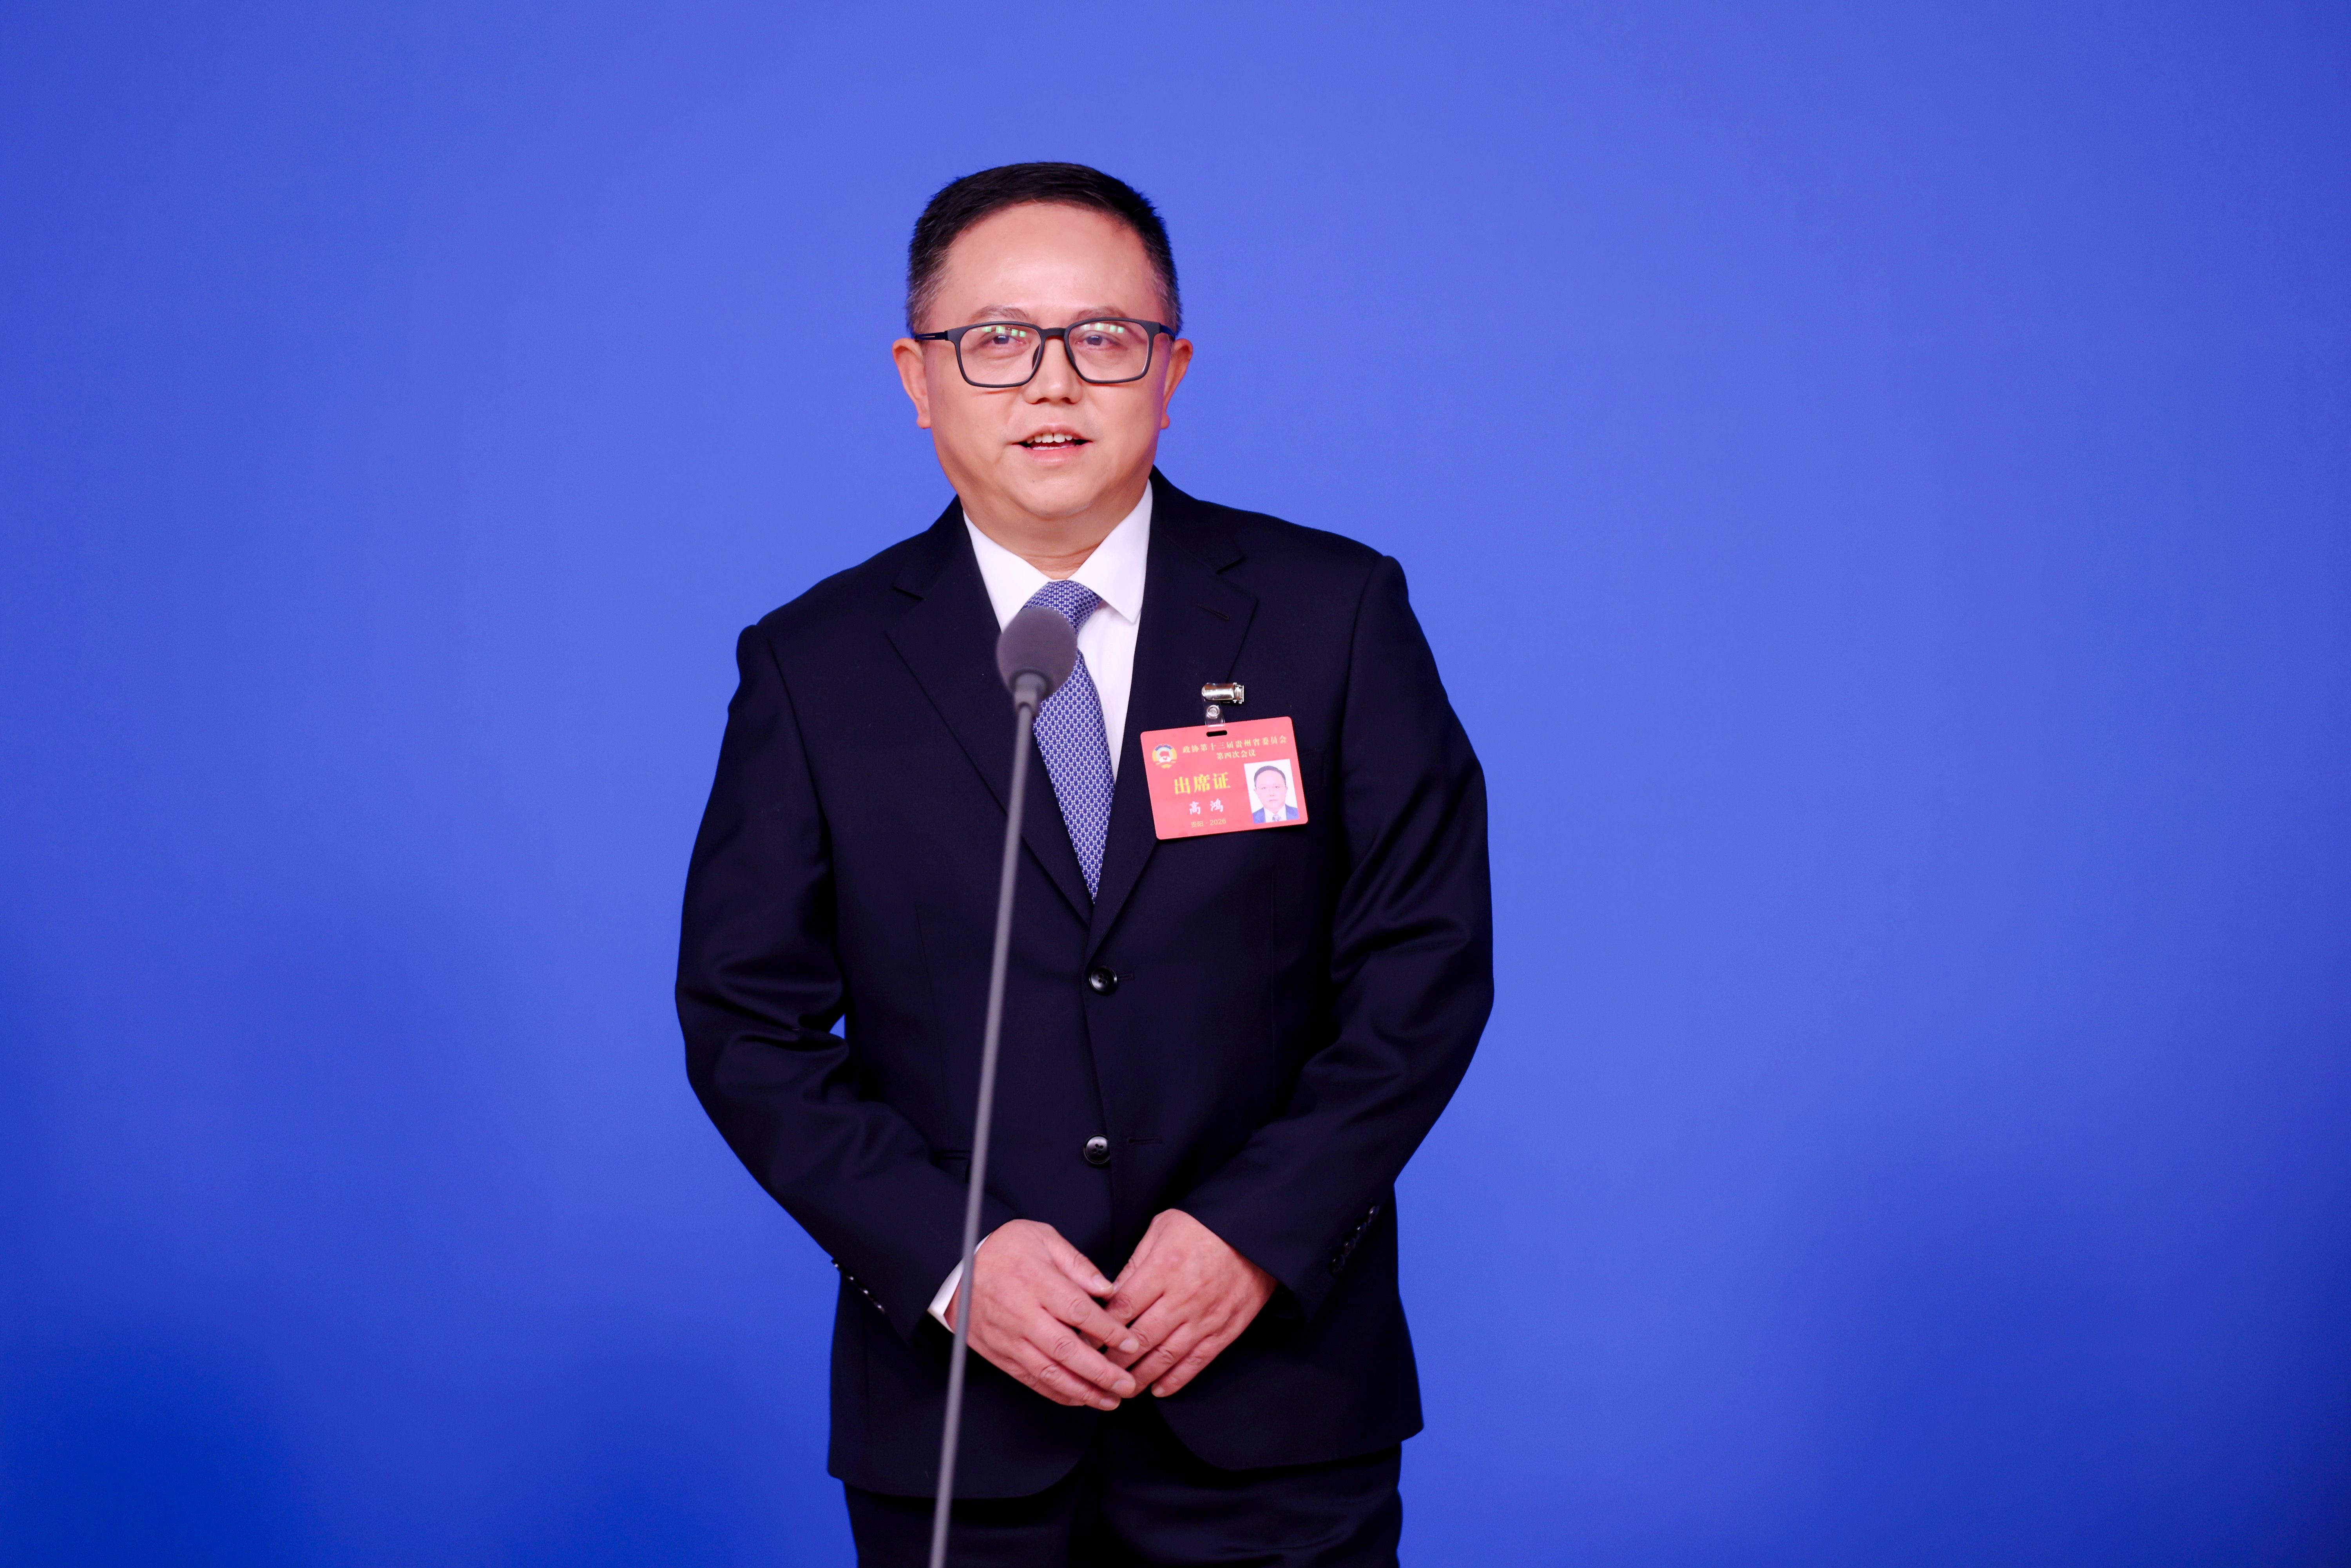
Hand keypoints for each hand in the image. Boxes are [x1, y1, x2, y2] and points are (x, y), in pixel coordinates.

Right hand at [948, 1220, 1142, 1409]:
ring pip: (1049, 1372)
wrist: (957, 1268)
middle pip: (1066, 1349)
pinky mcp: (999, 1354)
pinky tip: (1079, 1398)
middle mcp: (1021, 1314)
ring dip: (1083, 1391)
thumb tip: (1107, 1288)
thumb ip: (1077, 1263)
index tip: (1131, 1342)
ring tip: (1110, 1400)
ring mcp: (1009, 1338)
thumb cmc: (1004, 1249)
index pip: (1078, 1312)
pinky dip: (1057, 1393)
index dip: (1108, 1331)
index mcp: (1035, 1281)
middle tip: (1127, 1384)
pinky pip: (1031, 1379)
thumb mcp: (1042, 1237)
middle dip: (1101, 1372)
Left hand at [1105, 1209, 1275, 1397]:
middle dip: (1115, 1360)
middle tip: (1097, 1371)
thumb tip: (1110, 1294)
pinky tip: (1159, 1389)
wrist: (1254, 1232)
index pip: (1123, 1307)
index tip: (1084, 1341)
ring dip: (1141, 1376)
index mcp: (1163, 1268)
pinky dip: (1176, 1379)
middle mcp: (1183, 1297)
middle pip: (1140, 1338)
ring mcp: (1206, 1316)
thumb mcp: (1161, 1228)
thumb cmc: (1203, 1225)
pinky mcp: (1226, 1329)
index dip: (1100, 1329)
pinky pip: (1197, 1361)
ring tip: (1122, 1388)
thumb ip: (1136, 1262)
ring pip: (1166, 1356)